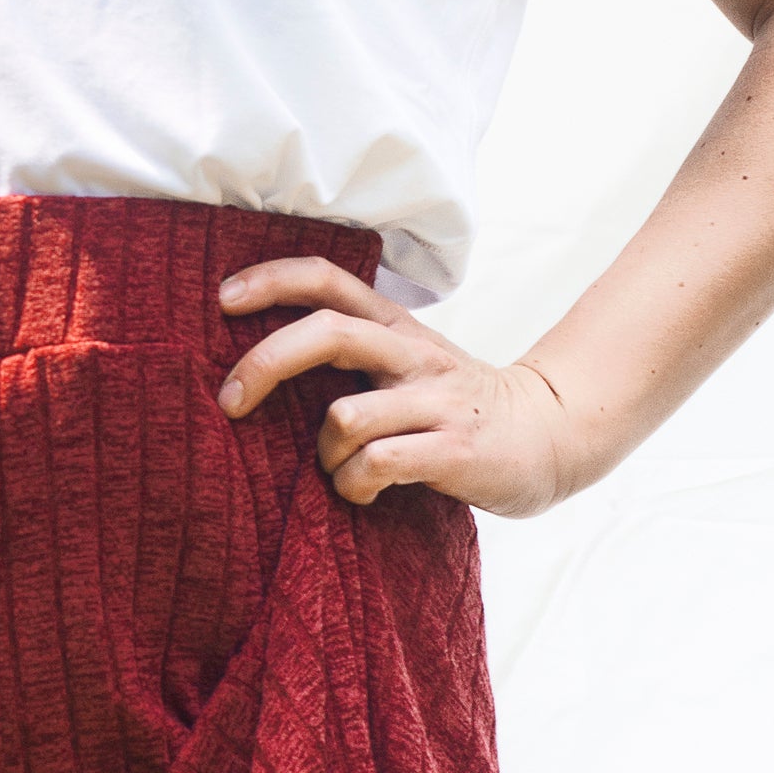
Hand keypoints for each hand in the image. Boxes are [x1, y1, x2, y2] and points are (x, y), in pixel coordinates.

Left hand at [214, 254, 584, 516]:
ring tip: (339, 473)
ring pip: (344, 416)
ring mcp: (435, 401)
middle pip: (328, 332)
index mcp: (396, 327)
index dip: (272, 279)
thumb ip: (353, 358)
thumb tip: (262, 365)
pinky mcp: (454, 449)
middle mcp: (412, 354)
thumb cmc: (457, 408)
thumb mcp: (408, 364)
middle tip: (229, 402)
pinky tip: (362, 493)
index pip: (329, 279)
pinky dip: (354, 485)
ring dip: (323, 454)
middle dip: (264, 363)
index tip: (222, 298)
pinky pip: (378, 464)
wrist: (552, 435)